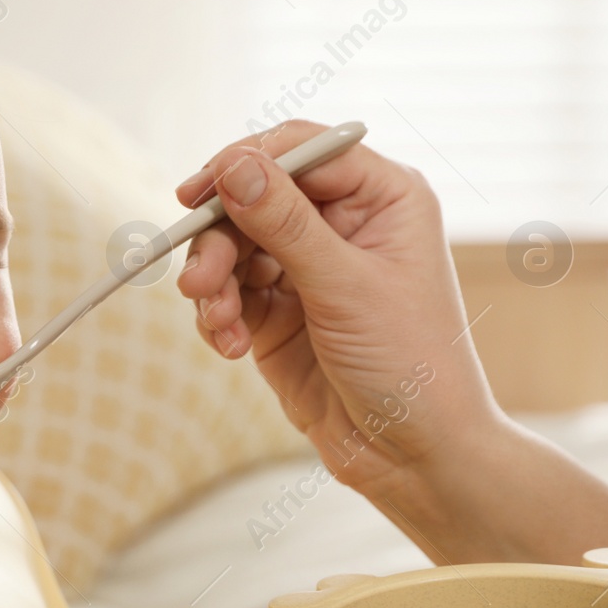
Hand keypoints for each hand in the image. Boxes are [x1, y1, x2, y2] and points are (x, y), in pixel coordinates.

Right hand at [173, 120, 501, 498]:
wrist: (412, 455)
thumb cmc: (409, 364)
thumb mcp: (345, 286)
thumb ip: (285, 222)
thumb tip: (234, 164)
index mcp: (382, 196)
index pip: (299, 151)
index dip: (243, 165)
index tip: (195, 196)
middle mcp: (343, 223)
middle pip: (253, 198)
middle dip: (219, 240)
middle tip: (196, 284)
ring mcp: (307, 268)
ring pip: (232, 247)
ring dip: (213, 284)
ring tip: (218, 326)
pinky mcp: (278, 313)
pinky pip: (227, 293)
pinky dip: (219, 317)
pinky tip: (232, 348)